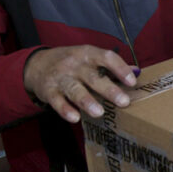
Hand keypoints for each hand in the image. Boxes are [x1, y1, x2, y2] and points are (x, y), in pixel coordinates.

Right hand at [23, 46, 137, 122]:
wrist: (36, 65)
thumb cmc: (71, 63)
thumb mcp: (89, 58)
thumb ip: (111, 66)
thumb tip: (136, 71)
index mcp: (87, 54)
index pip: (106, 57)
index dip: (120, 68)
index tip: (132, 81)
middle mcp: (74, 64)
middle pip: (93, 77)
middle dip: (109, 89)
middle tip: (124, 102)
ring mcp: (61, 77)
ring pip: (75, 89)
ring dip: (87, 101)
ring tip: (99, 112)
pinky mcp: (49, 91)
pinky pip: (57, 101)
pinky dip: (65, 109)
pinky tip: (75, 117)